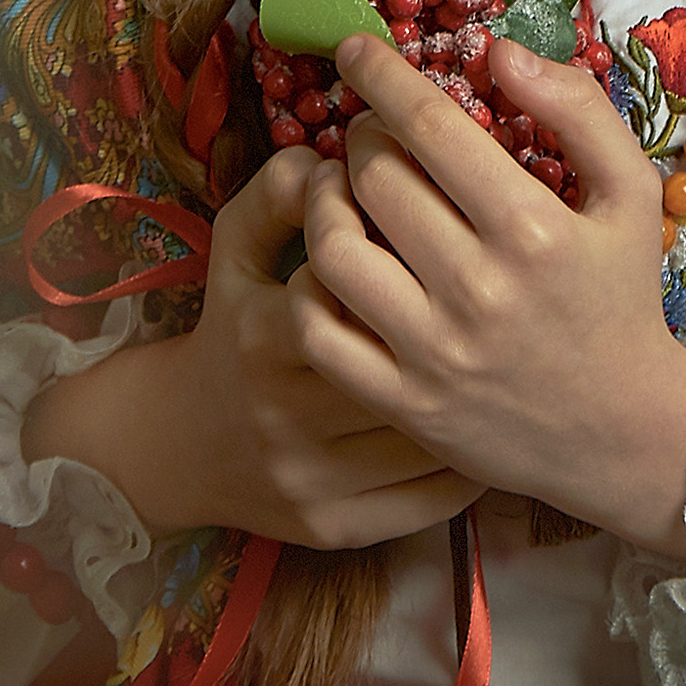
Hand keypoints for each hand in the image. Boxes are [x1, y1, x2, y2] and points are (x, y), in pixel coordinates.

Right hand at [22, 146, 480, 549]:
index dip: (403, 257)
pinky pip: (431, 497)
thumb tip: (332, 157)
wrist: (177, 447)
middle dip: (450, 326)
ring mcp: (314, 479)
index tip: (435, 240)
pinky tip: (489, 420)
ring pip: (425, 432)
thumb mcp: (234, 248)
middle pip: (399, 362)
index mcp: (263, 335)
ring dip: (474, 393)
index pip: (352, 287)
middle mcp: (286, 413)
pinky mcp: (339, 528)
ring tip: (509, 354)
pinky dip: (470, 460)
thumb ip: (278, 192)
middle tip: (498, 297)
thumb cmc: (228, 326)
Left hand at [293, 39, 685, 559]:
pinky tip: (335, 262)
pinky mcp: (405, 402)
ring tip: (338, 188)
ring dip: (322, 201)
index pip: (427, 125)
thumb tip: (502, 52)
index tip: (355, 49)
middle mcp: (479, 288)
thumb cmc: (621, 298)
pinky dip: (310, 285)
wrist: (625, 433)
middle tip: (369, 134)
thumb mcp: (631, 193)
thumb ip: (577, 109)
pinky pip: (320, 330)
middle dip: (359, 136)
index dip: (379, 74)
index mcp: (533, 228)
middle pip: (374, 178)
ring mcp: (435, 350)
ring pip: (334, 249)